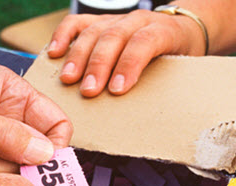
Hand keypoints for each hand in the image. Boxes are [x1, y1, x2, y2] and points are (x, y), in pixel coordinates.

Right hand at [47, 10, 204, 96]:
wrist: (181, 30)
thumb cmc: (179, 54)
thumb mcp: (181, 67)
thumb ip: (165, 83)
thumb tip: (151, 115)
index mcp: (163, 30)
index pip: (144, 42)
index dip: (129, 64)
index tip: (117, 89)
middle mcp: (138, 21)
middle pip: (114, 37)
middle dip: (99, 65)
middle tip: (88, 90)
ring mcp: (116, 19)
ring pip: (94, 31)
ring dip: (78, 56)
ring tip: (68, 79)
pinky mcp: (99, 21)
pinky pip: (77, 23)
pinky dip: (63, 36)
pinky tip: (55, 53)